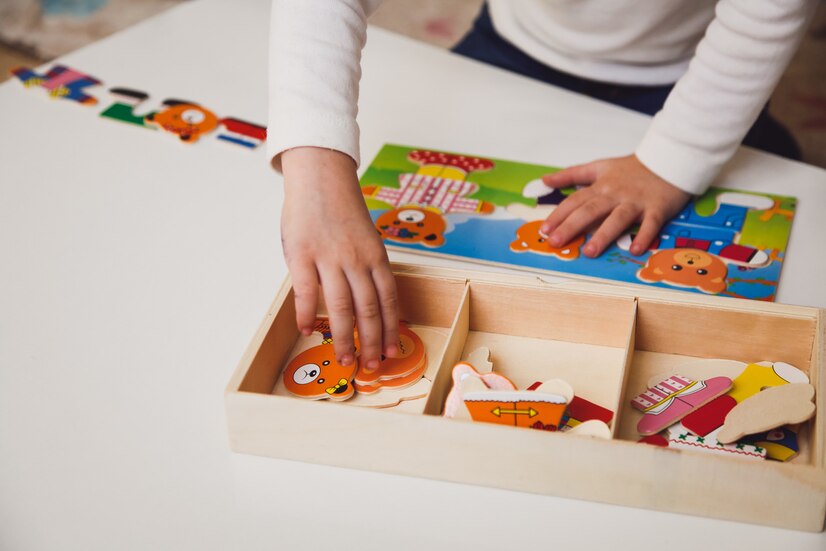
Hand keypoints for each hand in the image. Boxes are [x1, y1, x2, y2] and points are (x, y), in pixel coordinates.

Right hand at [280, 147, 398, 370]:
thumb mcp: (365, 238)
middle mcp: (356, 259)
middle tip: (372, 366)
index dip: (391, 328)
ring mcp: (328, 258)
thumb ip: (367, 269)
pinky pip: (305, 292)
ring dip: (344, 338)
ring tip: (345, 360)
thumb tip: (369, 305)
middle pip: (368, 310)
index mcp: (375, 256)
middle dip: (372, 342)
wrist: (320, 177)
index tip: (392, 351)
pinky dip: (306, 314)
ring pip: (340, 307)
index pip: (388, 300)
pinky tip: (307, 330)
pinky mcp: (301, 255)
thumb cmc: (342, 211)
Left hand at [540, 154, 690, 256]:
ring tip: (590, 252)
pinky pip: (650, 224)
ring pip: (617, 218)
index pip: (575, 201)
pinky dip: (643, 236)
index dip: (559, 214)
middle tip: (555, 242)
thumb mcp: (599, 166)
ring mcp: (636, 201)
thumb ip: (571, 174)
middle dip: (571, 226)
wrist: (669, 158)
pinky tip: (635, 249)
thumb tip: (545, 180)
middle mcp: (615, 194)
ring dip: (604, 235)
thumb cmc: (631, 168)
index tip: (544, 229)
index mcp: (601, 186)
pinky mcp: (658, 208)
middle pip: (590, 210)